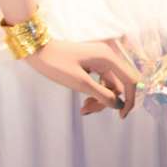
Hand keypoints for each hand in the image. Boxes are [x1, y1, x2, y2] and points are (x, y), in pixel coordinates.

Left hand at [23, 37, 141, 118]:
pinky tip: (84, 101)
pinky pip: (100, 81)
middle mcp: (106, 56)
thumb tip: (119, 105)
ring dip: (99, 99)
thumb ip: (103, 95)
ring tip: (83, 108)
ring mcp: (98, 59)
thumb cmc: (56, 64)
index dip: (130, 100)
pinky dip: (94, 92)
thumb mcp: (80, 83)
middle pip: (118, 85)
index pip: (131, 80)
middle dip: (107, 102)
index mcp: (107, 57)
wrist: (36, 49)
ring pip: (108, 85)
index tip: (120, 116)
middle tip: (87, 110)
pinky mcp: (91, 63)